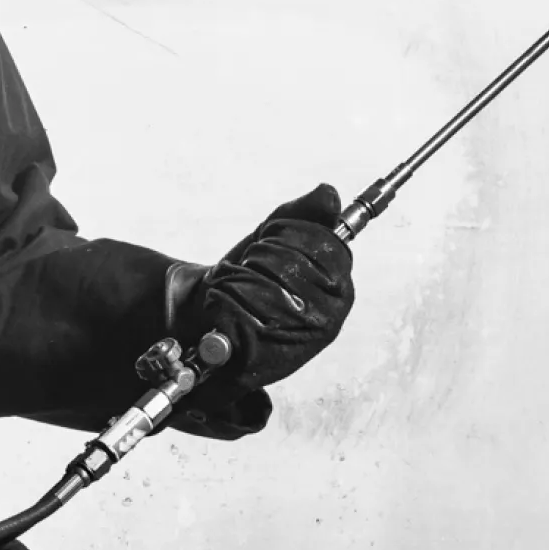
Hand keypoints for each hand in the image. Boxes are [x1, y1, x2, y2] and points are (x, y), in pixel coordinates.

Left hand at [169, 184, 356, 400]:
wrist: (208, 322)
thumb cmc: (248, 278)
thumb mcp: (275, 239)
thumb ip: (304, 213)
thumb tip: (329, 192)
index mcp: (340, 288)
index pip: (322, 240)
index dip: (285, 233)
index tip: (270, 244)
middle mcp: (330, 317)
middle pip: (289, 259)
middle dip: (259, 255)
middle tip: (250, 270)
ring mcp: (300, 339)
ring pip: (262, 281)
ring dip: (236, 276)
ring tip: (235, 288)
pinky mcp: (268, 357)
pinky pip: (242, 307)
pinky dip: (222, 297)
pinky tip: (224, 307)